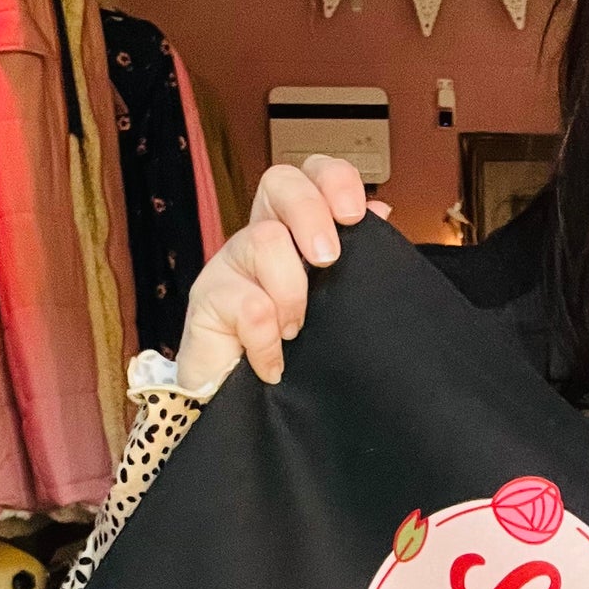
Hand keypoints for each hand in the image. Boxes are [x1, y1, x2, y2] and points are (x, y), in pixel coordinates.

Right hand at [174, 155, 388, 394]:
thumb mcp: (334, 306)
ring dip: (291, 292)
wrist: (245, 413)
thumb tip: (382, 212)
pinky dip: (267, 338)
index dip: (332, 178)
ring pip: (264, 239)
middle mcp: (260, 238)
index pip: (310, 176)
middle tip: (327, 260)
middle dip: (310, 214)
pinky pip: (246, 303)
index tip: (355, 214)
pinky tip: (273, 363)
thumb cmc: (294, 357)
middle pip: (279, 181)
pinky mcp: (206, 300)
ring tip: (295, 331)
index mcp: (294, 232)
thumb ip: (356, 261)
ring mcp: (229, 265)